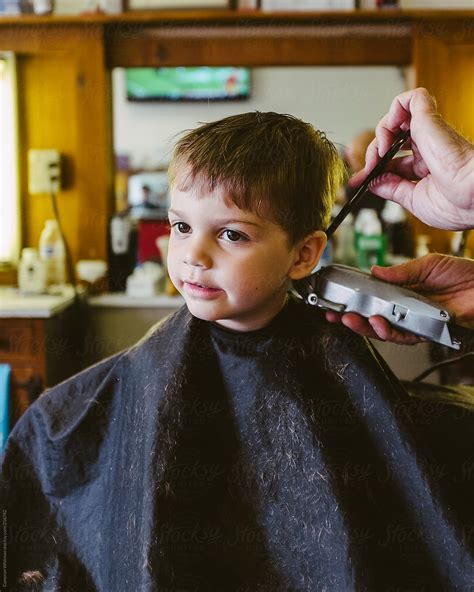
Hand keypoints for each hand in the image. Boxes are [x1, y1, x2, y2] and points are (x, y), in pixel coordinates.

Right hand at [326, 254, 473, 344]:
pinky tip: (377, 322)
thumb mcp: (428, 265)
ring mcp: (414, 322)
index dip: (355, 300)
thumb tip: (374, 271)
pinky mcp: (425, 332)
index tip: (338, 298)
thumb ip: (401, 271)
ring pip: (383, 330)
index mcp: (403, 291)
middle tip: (334, 314)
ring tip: (351, 319)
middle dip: (351, 318)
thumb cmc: (463, 274)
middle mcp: (406, 309)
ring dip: (365, 326)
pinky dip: (387, 331)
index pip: (373, 298)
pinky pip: (402, 336)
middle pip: (372, 317)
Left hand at [349, 88, 473, 230]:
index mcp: (427, 165)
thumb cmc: (456, 204)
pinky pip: (411, 98)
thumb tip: (372, 182)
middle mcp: (428, 146)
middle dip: (372, 152)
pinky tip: (389, 136)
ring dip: (380, 133)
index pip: (393, 158)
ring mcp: (429, 132)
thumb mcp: (414, 200)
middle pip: (390, 137)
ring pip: (396, 115)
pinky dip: (393, 111)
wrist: (473, 199)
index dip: (373, 167)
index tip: (358, 180)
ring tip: (378, 155)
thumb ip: (391, 189)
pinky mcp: (430, 119)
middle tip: (366, 170)